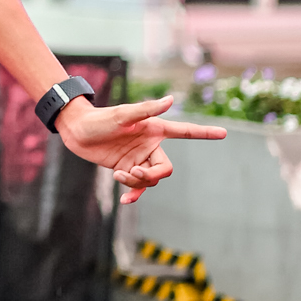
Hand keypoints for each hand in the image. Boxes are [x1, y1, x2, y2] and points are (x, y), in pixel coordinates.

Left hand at [54, 93, 225, 201]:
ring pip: (150, 180)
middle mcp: (150, 145)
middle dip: (152, 176)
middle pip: (165, 169)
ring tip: (118, 173)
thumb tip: (171, 100)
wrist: (77, 131)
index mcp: (154, 129)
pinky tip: (124, 199)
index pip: (184, 132)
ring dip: (136, 182)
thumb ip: (146, 110)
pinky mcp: (126, 168)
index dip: (204, 133)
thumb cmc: (99, 118)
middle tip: (133, 172)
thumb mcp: (122, 115)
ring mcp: (138, 158)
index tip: (224, 133)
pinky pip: (138, 187)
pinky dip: (133, 194)